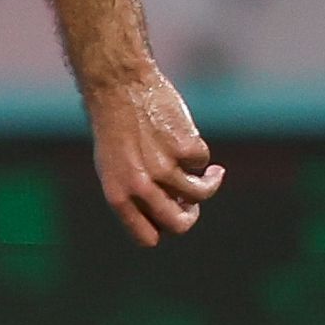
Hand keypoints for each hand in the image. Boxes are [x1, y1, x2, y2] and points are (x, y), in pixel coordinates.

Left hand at [89, 67, 223, 246]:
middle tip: (193, 202)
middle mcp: (140, 187)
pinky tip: (188, 136)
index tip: (171, 215)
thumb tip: (171, 211)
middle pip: (180, 224)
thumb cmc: (114, 127)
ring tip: (212, 173)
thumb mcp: (112, 167)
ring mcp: (164, 168)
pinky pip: (203, 161)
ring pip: (201, 194)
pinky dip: (200, 153)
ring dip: (210, 184)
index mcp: (118, 196)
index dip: (164, 230)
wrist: (119, 87)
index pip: (147, 237)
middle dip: (191, 215)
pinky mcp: (184, 148)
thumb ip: (135, 194)